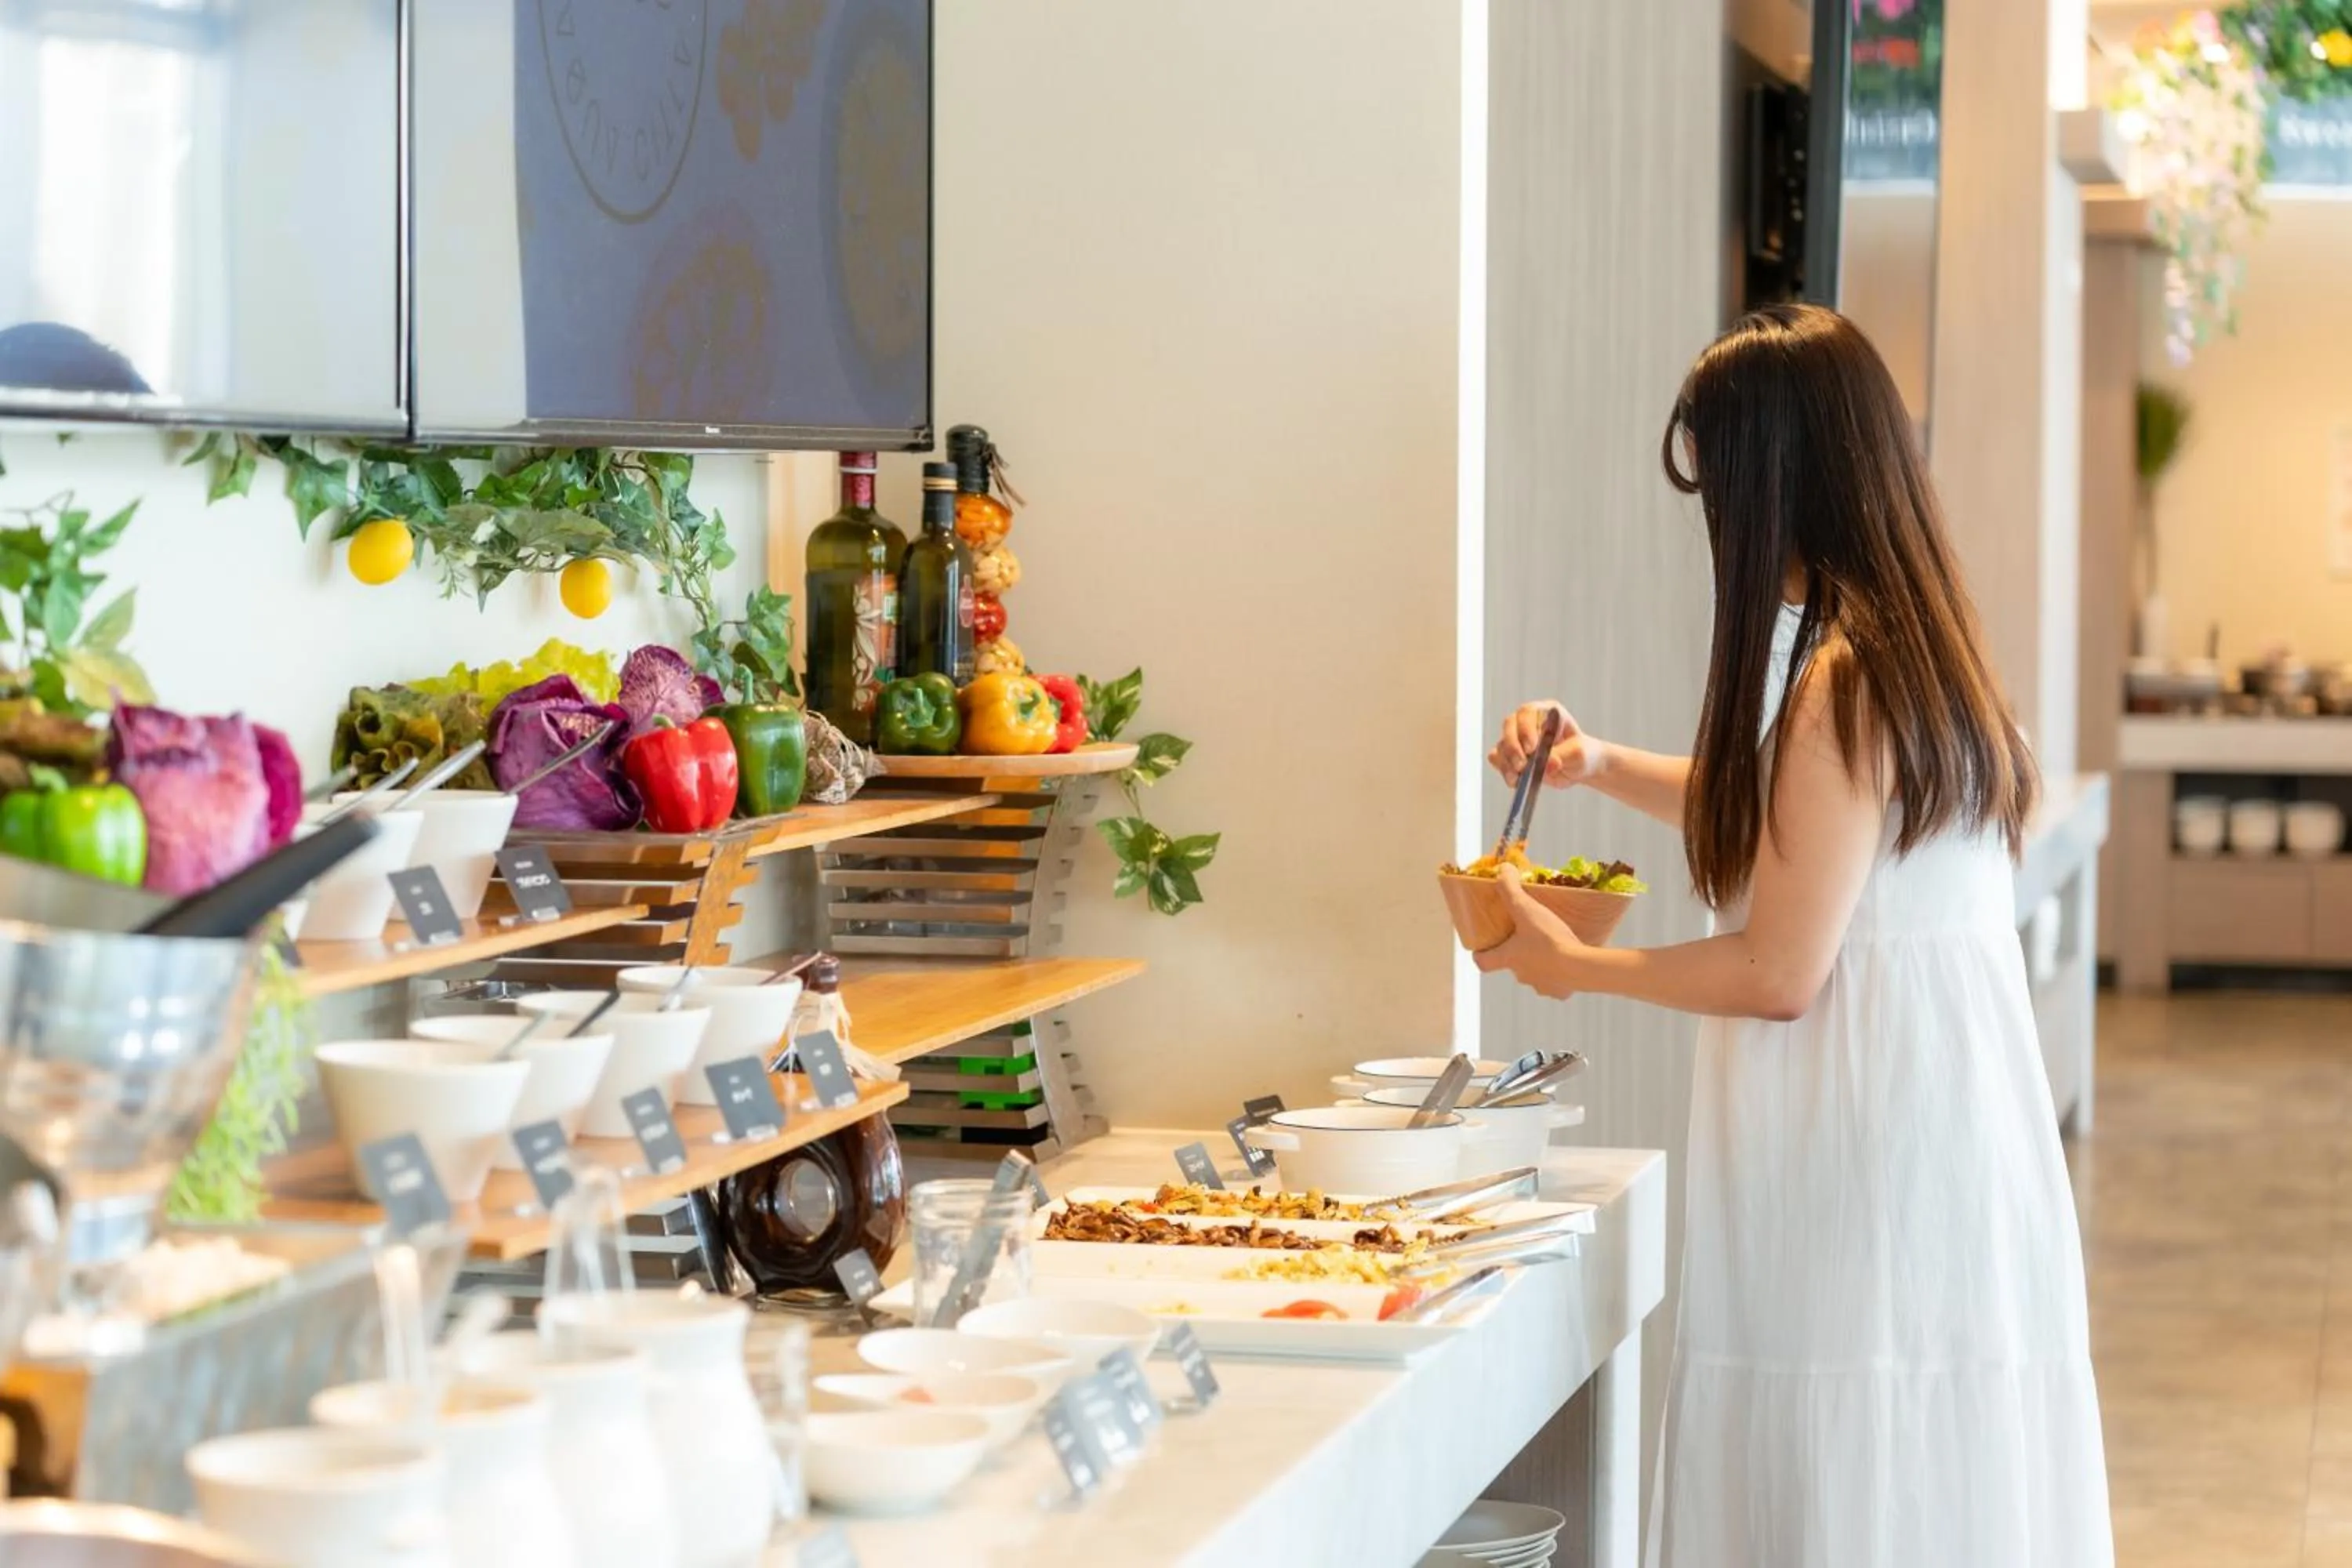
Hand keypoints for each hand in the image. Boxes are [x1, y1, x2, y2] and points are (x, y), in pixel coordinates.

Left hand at [1471, 866, 1586, 999]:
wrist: (1580, 966)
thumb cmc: (1548, 939)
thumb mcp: (1526, 909)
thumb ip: (1510, 889)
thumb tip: (1502, 869)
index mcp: (1508, 958)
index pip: (1483, 962)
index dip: (1480, 953)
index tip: (1483, 946)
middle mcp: (1521, 976)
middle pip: (1512, 964)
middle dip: (1518, 951)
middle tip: (1528, 934)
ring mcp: (1542, 986)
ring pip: (1536, 973)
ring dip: (1540, 961)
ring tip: (1553, 944)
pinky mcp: (1561, 992)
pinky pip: (1557, 982)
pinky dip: (1560, 972)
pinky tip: (1569, 958)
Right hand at [1489, 702, 1606, 789]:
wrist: (1579, 768)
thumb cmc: (1582, 754)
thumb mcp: (1579, 754)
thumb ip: (1564, 756)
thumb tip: (1548, 764)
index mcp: (1547, 712)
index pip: (1528, 712)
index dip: (1525, 729)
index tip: (1531, 748)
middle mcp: (1529, 721)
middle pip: (1509, 726)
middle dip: (1513, 747)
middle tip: (1522, 765)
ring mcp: (1518, 738)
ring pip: (1501, 744)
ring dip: (1506, 762)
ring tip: (1519, 776)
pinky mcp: (1512, 755)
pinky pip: (1498, 759)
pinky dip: (1504, 770)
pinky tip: (1515, 780)